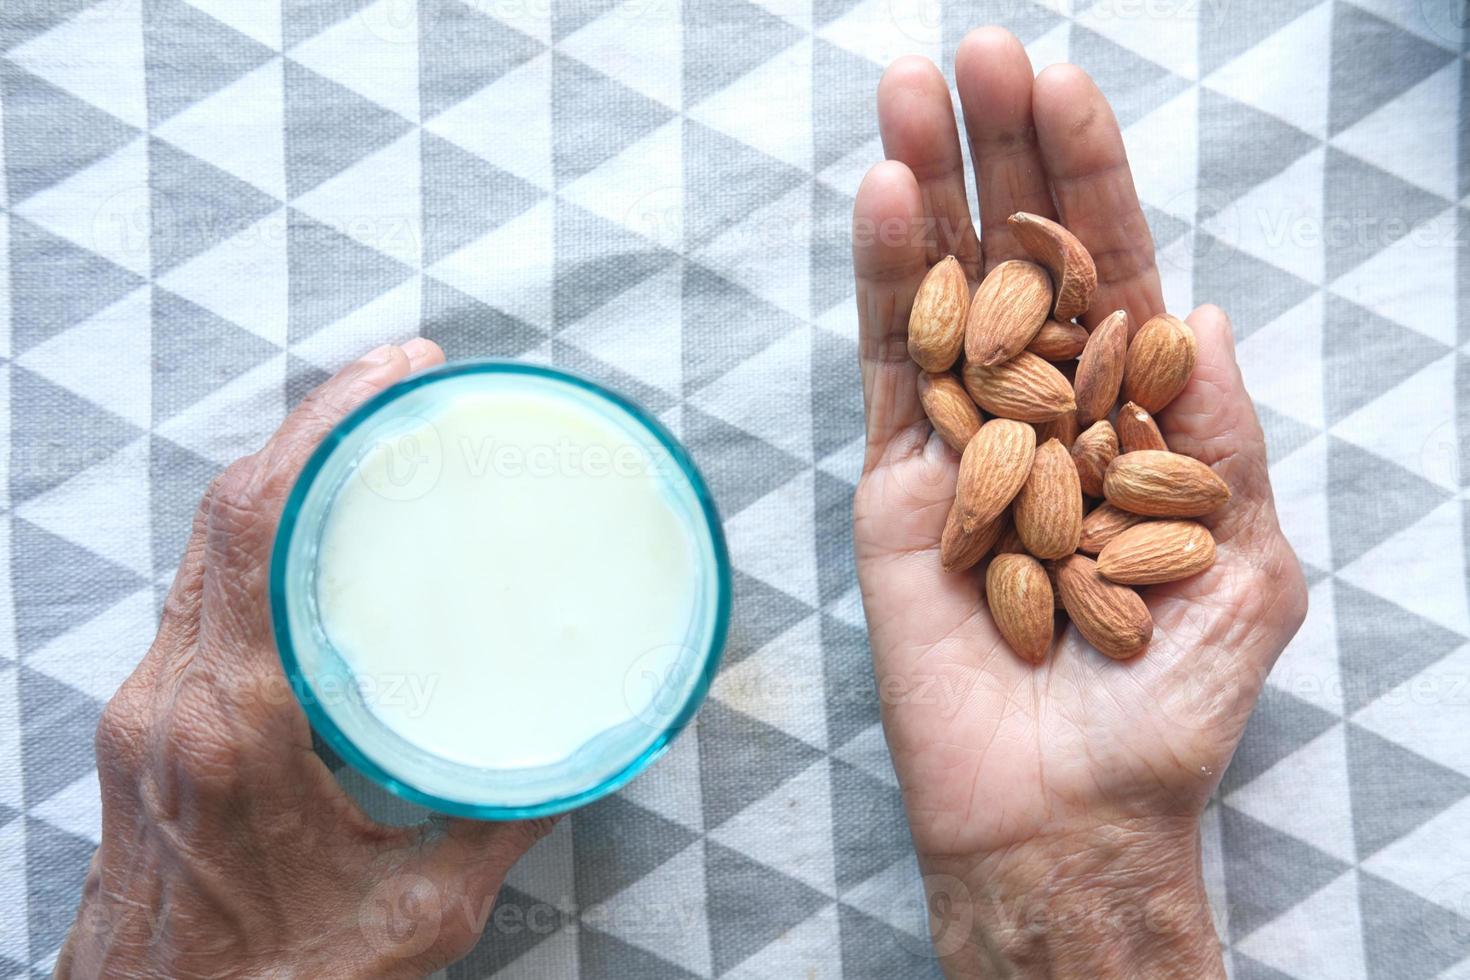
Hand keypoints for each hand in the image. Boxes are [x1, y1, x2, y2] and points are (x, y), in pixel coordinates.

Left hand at [56, 340, 552, 978]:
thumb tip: (575, 751)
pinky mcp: (146, 723)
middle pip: (224, 513)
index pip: (256, 528)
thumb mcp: (422, 909)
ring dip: (281, 476)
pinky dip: (260, 538)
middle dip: (312, 425)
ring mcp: (147, 706)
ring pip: (204, 547)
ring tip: (365, 438)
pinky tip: (316, 534)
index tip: (395, 372)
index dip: (322, 426)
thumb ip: (503, 819)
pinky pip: (201, 594)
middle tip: (399, 381)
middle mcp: (174, 697)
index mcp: (237, 726)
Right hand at [851, 30, 1307, 977]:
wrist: (1064, 808)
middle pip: (1014, 260)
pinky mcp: (894, 487)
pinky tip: (881, 199)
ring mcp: (959, 444)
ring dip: (924, 191)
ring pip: (939, 296)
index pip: (1108, 271)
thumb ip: (1221, 436)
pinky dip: (882, 285)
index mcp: (1128, 421)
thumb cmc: (1166, 704)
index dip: (1086, 179)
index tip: (1057, 85)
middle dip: (994, 155)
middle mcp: (1040, 415)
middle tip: (968, 53)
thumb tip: (1207, 314)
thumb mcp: (1243, 564)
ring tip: (906, 91)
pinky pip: (887, 371)